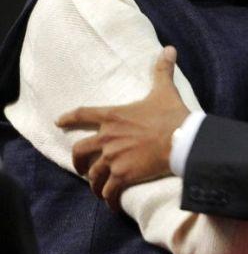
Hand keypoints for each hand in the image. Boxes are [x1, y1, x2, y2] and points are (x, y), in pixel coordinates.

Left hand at [57, 46, 189, 209]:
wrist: (182, 140)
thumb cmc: (172, 115)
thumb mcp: (164, 90)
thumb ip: (162, 70)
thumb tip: (169, 49)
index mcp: (114, 116)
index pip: (83, 114)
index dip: (69, 118)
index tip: (59, 121)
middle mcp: (108, 137)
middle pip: (80, 151)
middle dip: (78, 161)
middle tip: (81, 167)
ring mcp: (114, 158)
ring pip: (93, 174)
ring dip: (93, 184)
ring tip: (98, 190)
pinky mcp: (123, 175)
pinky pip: (108, 191)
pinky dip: (108, 200)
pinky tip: (111, 205)